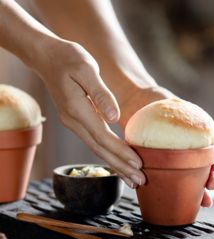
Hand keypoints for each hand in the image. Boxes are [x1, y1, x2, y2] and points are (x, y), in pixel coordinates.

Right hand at [35, 38, 144, 187]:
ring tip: (133, 179)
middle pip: (100, 150)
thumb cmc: (69, 58)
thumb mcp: (86, 68)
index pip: (103, 137)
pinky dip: (109, 155)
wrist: (47, 57)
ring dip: (116, 166)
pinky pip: (95, 143)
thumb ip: (101, 94)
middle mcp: (74, 121)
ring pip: (97, 150)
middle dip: (121, 167)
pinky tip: (119, 163)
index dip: (121, 152)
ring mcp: (74, 123)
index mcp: (77, 110)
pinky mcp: (78, 121)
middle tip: (141, 181)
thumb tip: (114, 118)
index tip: (138, 163)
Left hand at [117, 84, 213, 206]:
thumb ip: (170, 107)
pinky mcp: (161, 168)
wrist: (137, 105)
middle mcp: (188, 151)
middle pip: (204, 169)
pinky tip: (181, 202)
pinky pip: (170, 182)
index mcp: (195, 136)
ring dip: (200, 192)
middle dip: (210, 180)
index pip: (212, 149)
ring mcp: (175, 161)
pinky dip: (178, 193)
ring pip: (191, 180)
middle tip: (211, 185)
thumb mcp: (165, 101)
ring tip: (204, 201)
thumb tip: (167, 106)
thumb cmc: (155, 101)